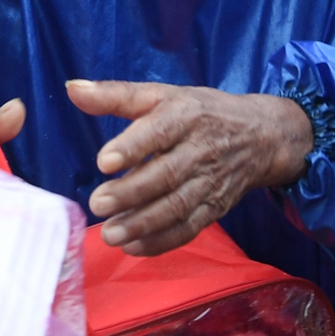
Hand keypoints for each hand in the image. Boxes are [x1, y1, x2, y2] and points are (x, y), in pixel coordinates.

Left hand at [70, 79, 313, 255]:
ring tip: (110, 234)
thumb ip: (115, 94)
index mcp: (185, 116)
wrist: (262, 136)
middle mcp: (200, 150)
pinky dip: (162, 241)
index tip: (103, 162)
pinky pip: (190, 228)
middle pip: (166, 176)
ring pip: (177, 207)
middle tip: (97, 205)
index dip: (132, 148)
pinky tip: (133, 247)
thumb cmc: (200, 112)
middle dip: (131, 193)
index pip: (158, 132)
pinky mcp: (215, 208)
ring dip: (143, 224)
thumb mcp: (161, 94)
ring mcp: (210, 182)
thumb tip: (72, 89)